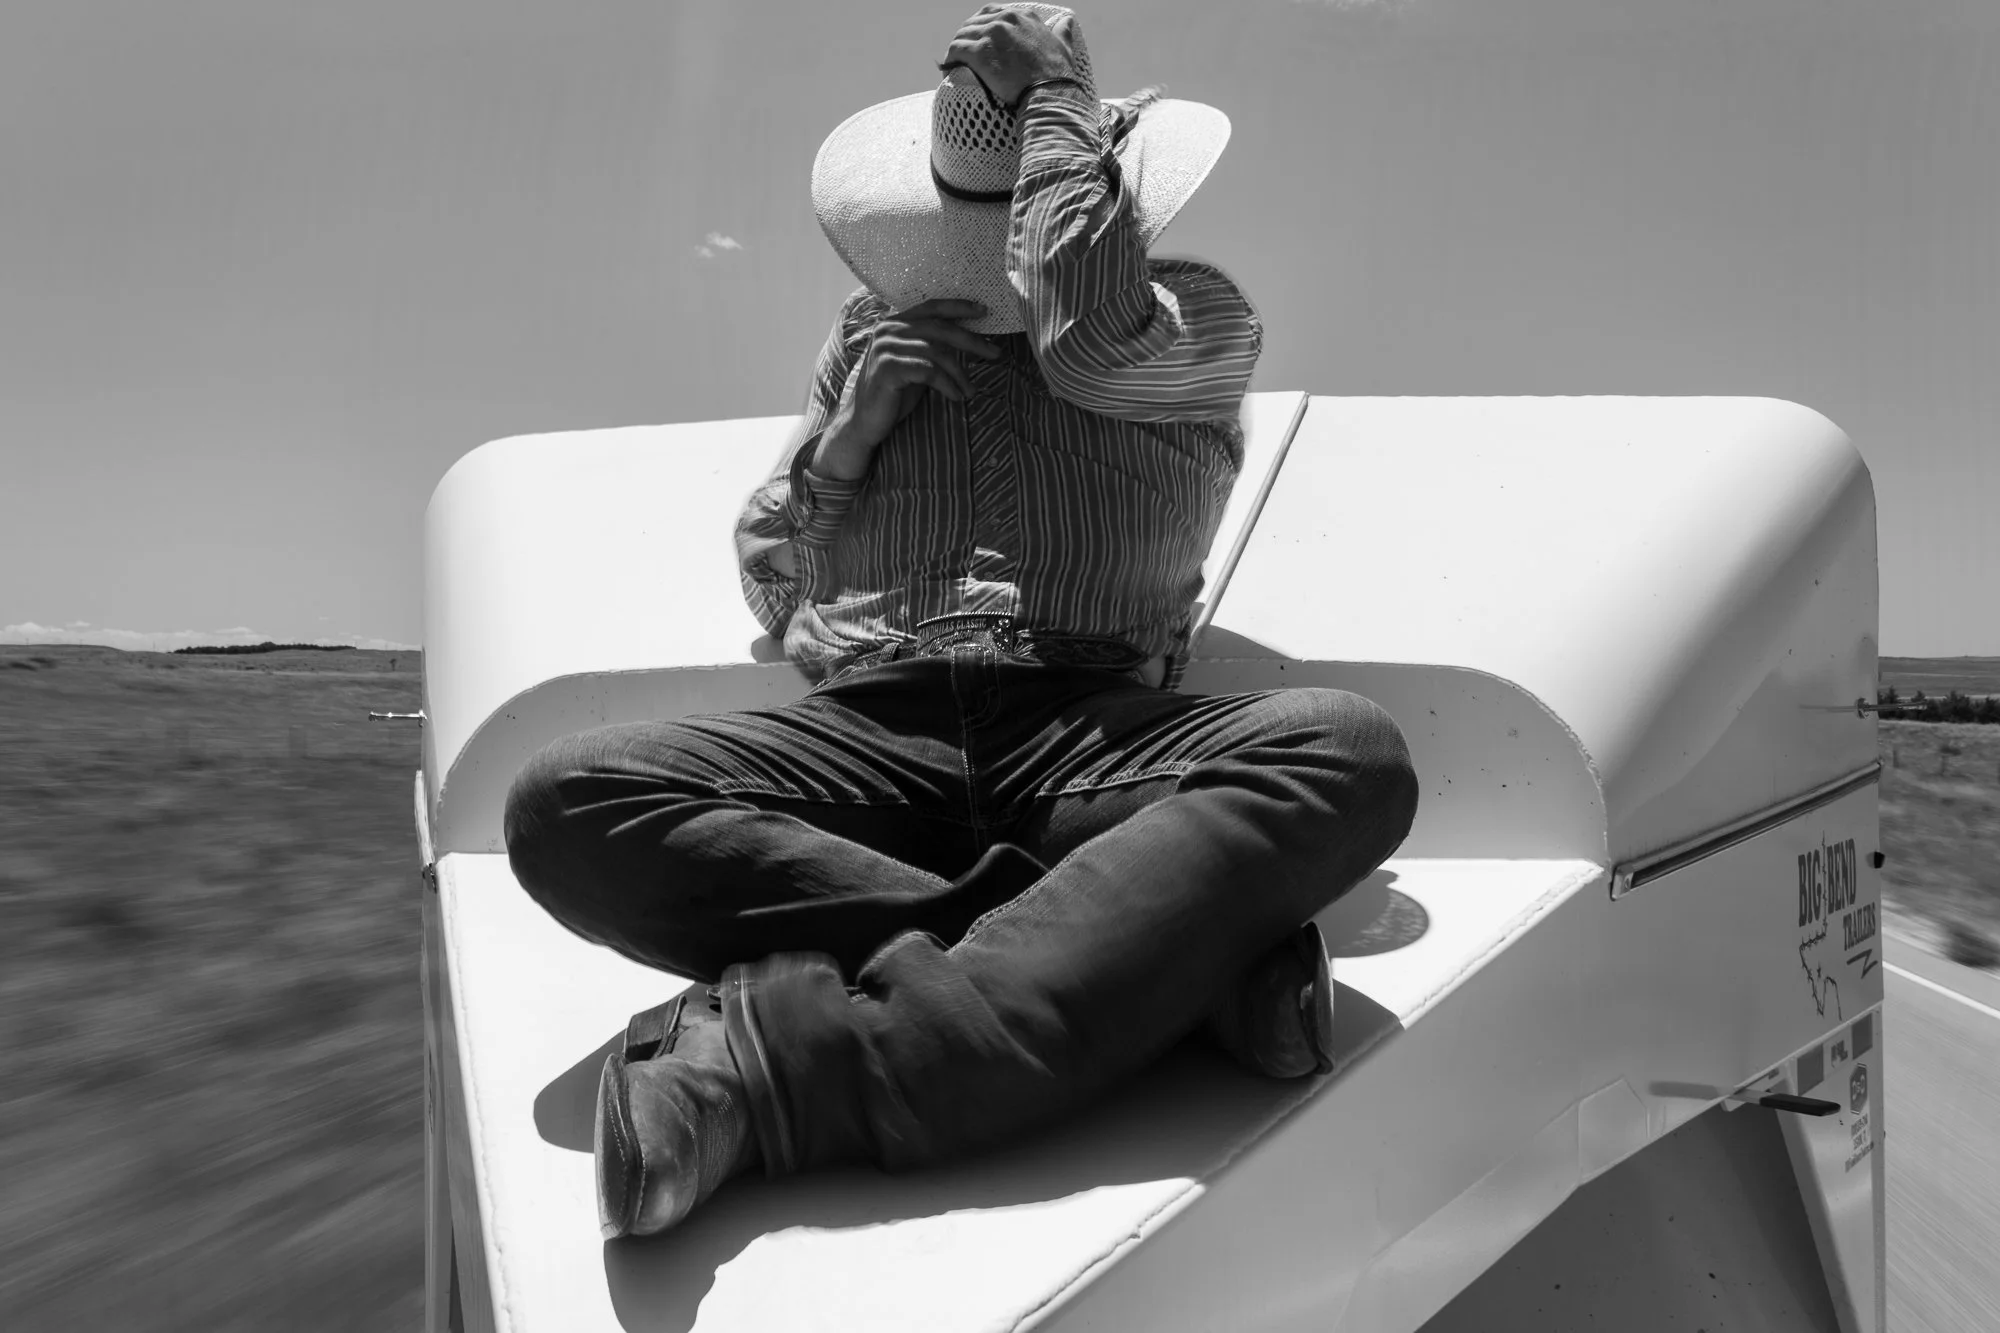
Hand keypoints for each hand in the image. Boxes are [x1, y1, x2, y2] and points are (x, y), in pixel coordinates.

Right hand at [813, 298, 998, 480]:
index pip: (932, 307)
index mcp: (895, 323)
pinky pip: (928, 371)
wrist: (865, 422)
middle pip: (940, 328)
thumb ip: (932, 346)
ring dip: (960, 373)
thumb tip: (970, 338)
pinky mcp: (887, 368)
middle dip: (972, 341)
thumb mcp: (916, 363)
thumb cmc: (894, 394)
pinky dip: (947, 385)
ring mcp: (885, 348)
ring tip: (971, 391)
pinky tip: (956, 397)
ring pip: (936, 352)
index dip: (959, 307)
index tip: (985, 311)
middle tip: (996, 354)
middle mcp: (888, 330)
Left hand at [941, 5, 1078, 108]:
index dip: (983, 26)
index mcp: (1023, 16)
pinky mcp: (980, 52)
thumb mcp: (1063, 46)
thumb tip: (1066, 22)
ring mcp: (992, 34)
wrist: (1049, 93)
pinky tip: (948, 67)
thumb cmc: (1057, 76)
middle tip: (961, 52)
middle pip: (975, 22)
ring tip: (952, 61)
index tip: (979, 39)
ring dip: (956, 47)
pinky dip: (949, 58)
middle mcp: (1006, 19)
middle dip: (966, 36)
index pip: (993, 12)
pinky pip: (956, 49)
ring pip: (963, 34)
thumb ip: (1062, 32)